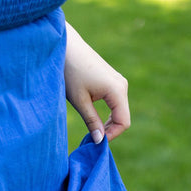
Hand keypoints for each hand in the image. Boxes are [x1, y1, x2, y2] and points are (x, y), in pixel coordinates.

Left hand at [64, 22, 130, 142]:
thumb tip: (100, 141)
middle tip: (91, 139)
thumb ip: (92, 121)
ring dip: (108, 124)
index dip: (111, 135)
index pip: (123, 122)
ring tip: (91, 130)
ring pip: (120, 111)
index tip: (94, 142)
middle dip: (110, 131)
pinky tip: (94, 119)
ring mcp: (118, 82)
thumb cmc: (71, 73)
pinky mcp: (112, 81)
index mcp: (117, 90)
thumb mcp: (80, 101)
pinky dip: (107, 115)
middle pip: (123, 118)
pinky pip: (115, 104)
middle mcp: (122, 85)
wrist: (66, 48)